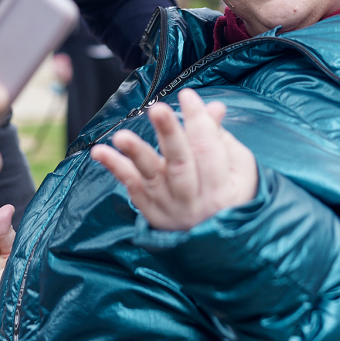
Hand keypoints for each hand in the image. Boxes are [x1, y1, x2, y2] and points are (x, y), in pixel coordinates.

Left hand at [90, 88, 257, 231]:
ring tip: (121, 136)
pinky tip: (100, 152)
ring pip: (152, 178)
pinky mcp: (149, 210)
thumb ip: (222, 137)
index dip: (198, 121)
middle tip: (158, 109)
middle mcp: (193, 201)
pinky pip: (131, 187)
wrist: (216, 245)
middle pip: (180, 165)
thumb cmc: (230, 196)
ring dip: (136, 153)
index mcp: (222, 189)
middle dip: (169, 134)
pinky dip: (116, 168)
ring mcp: (167, 206)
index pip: (209, 150)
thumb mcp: (239, 169)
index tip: (187, 95)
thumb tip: (213, 108)